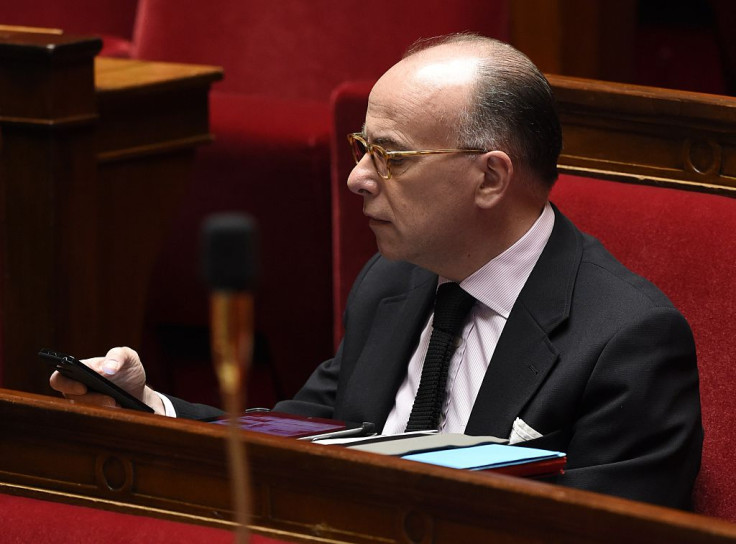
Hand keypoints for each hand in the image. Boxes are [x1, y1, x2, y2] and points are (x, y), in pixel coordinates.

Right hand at [49, 346, 164, 413]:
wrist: (139, 388)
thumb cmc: (129, 368)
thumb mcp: (128, 356)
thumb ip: (118, 356)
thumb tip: (108, 368)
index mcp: (79, 370)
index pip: (58, 379)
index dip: (66, 385)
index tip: (83, 388)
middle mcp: (77, 388)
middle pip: (72, 398)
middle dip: (91, 400)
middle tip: (110, 399)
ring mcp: (86, 403)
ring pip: (83, 410)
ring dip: (100, 407)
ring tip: (117, 403)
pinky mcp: (96, 414)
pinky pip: (94, 418)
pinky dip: (106, 415)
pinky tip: (119, 410)